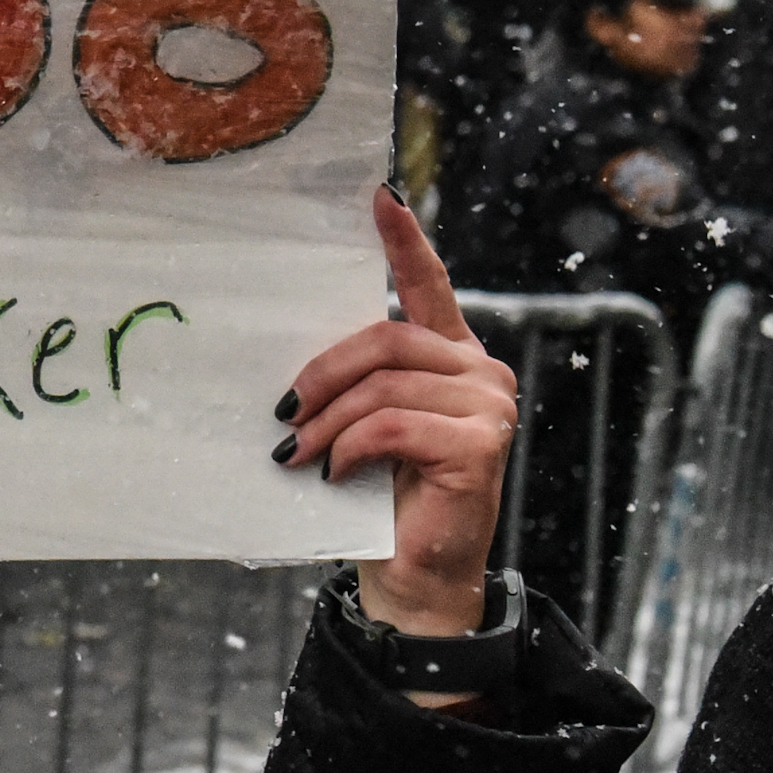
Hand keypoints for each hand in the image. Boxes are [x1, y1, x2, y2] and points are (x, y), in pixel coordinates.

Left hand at [276, 187, 514, 645]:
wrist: (414, 576)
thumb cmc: (380, 500)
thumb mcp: (362, 427)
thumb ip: (354, 384)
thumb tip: (291, 362)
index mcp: (449, 357)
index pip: (429, 285)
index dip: (404, 240)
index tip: (379, 196)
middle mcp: (479, 371)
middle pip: (386, 337)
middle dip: (322, 372)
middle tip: (283, 414)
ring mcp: (489, 406)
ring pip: (383, 384)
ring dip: (327, 420)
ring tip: (298, 453)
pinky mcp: (481, 445)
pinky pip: (393, 424)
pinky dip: (351, 445)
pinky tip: (334, 472)